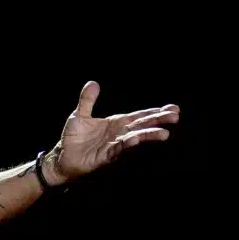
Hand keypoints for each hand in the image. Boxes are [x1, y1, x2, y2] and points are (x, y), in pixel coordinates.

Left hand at [48, 82, 179, 183]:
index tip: (172, 108)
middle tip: (175, 116)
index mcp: (117, 122)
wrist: (62, 156)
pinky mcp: (107, 155)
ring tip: (165, 133)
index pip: (139, 115)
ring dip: (149, 135)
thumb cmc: (73, 137)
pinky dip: (128, 143)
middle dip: (158, 121)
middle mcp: (119, 133)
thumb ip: (87, 100)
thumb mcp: (80, 115)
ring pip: (135, 137)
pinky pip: (119, 148)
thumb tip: (93, 83)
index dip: (154, 112)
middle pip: (142, 125)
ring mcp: (114, 144)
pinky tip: (137, 138)